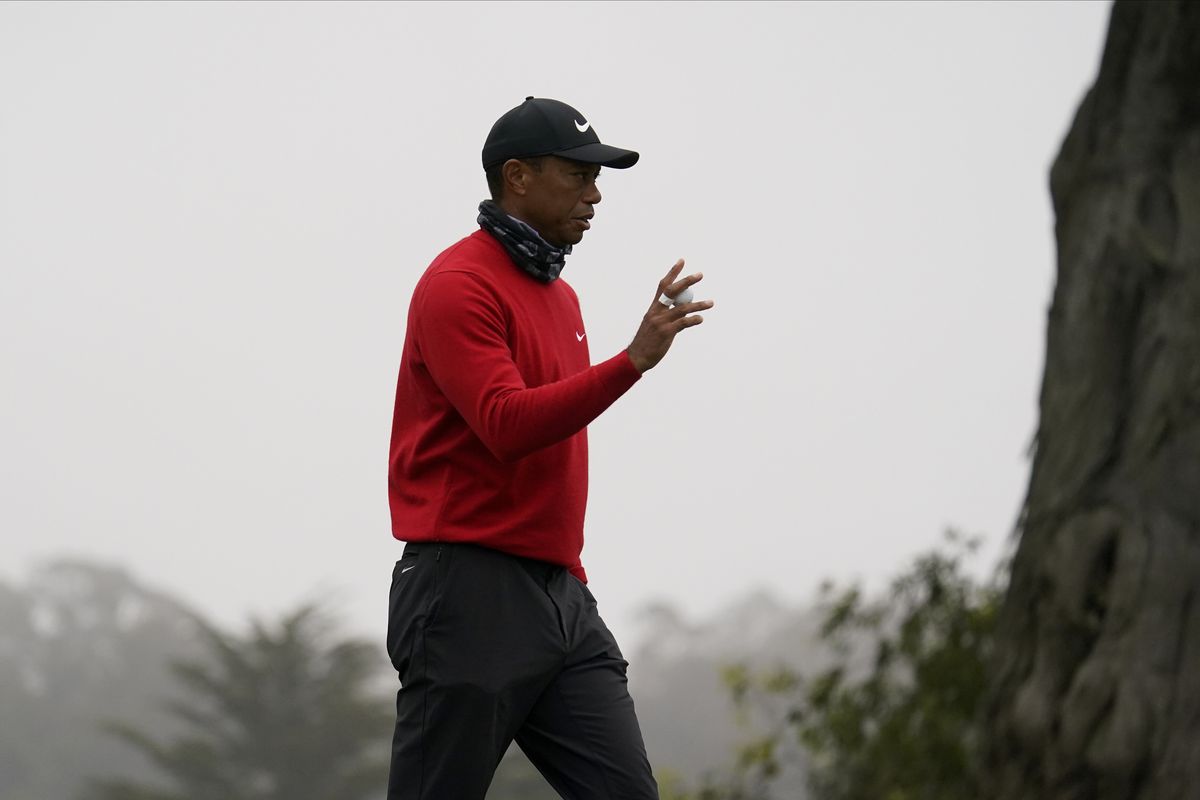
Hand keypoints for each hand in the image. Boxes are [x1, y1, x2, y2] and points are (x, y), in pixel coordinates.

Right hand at [626, 259, 713, 373]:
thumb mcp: (654, 324)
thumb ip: (667, 314)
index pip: (663, 285)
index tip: (682, 261)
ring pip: (682, 308)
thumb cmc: (648, 341)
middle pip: (672, 291)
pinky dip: (693, 319)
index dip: (673, 272)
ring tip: (711, 303)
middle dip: (686, 281)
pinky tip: (700, 319)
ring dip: (699, 305)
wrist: (637, 357)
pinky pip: (683, 323)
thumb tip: (683, 308)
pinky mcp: (666, 332)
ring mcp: (661, 321)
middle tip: (700, 274)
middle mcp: (656, 311)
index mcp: (653, 307)